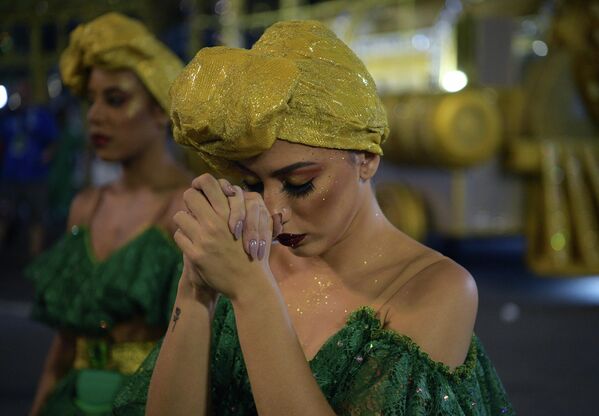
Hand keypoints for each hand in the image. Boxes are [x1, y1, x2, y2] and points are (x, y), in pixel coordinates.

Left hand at [174, 174, 274, 299]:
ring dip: (185, 221)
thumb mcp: (259, 223)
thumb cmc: (254, 251)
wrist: (249, 282)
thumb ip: (245, 205)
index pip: (206, 182)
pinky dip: (184, 238)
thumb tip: (228, 190)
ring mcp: (204, 239)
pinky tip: (193, 243)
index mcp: (230, 212)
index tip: (201, 191)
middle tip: (195, 209)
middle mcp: (215, 223)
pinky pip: (179, 236)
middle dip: (191, 200)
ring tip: (193, 228)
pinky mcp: (195, 255)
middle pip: (189, 195)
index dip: (200, 183)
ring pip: (180, 216)